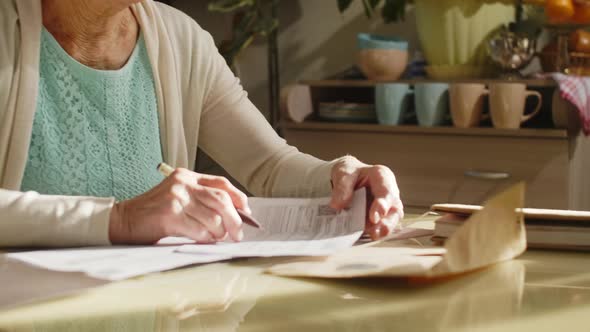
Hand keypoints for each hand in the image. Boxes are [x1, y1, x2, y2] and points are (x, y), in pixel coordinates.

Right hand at [108, 168, 250, 244]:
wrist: (123, 220)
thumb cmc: (154, 213)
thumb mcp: (178, 197)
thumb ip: (201, 200)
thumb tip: (234, 215)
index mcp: (186, 176)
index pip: (221, 183)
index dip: (238, 198)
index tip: (246, 212)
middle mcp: (182, 184)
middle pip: (221, 200)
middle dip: (235, 219)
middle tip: (238, 234)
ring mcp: (176, 198)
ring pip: (213, 217)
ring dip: (219, 232)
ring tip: (216, 238)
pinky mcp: (170, 215)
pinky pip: (199, 230)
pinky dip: (206, 238)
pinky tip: (204, 240)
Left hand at [329, 156, 403, 239]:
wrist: (346, 179)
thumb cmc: (349, 173)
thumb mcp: (343, 173)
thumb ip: (342, 187)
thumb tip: (338, 205)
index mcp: (382, 176)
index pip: (387, 191)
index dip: (382, 205)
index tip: (374, 217)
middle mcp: (388, 193)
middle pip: (395, 209)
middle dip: (387, 222)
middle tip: (375, 231)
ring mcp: (386, 207)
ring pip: (391, 221)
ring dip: (382, 230)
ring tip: (372, 235)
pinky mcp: (379, 219)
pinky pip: (380, 227)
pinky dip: (374, 233)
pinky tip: (365, 236)